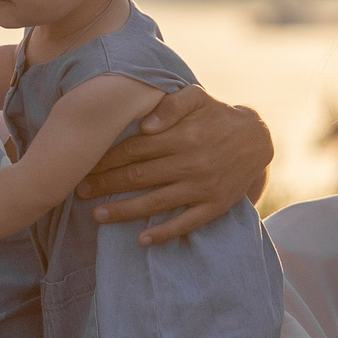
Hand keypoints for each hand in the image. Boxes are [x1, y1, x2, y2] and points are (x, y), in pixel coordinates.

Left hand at [77, 87, 274, 243]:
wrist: (258, 140)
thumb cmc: (218, 116)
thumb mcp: (197, 97)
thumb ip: (171, 105)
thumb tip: (145, 125)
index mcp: (181, 136)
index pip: (134, 149)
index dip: (105, 158)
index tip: (83, 165)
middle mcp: (190, 163)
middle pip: (138, 177)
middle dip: (105, 185)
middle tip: (79, 191)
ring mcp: (202, 187)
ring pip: (155, 203)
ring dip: (124, 211)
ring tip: (97, 216)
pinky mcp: (214, 206)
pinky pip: (186, 223)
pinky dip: (164, 233)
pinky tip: (142, 240)